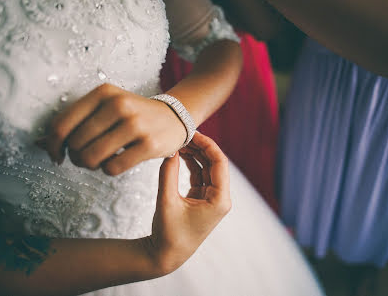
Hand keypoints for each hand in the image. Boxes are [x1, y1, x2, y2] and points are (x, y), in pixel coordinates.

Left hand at [42, 83, 186, 174]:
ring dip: (90, 165)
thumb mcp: (107, 105)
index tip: (56, 155)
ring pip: (92, 158)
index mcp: (104, 93)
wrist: (174, 116)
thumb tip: (42, 144)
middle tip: (85, 158)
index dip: (52, 144)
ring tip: (99, 161)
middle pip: (76, 144)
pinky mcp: (149, 145)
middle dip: (75, 157)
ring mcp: (135, 125)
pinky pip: (113, 168)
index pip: (62, 123)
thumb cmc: (134, 114)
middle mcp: (119, 106)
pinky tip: (116, 162)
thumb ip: (78, 120)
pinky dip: (109, 170)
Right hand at [143, 132, 230, 274]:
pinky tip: (180, 154)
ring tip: (180, 142)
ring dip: (195, 155)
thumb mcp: (166, 201)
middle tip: (183, 134)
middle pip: (214, 164)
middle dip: (200, 147)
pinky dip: (191, 165)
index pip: (219, 163)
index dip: (207, 145)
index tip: (192, 132)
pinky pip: (199, 176)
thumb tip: (170, 150)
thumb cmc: (168, 233)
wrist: (166, 255)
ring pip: (206, 169)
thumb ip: (168, 173)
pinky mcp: (203, 199)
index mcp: (220, 200)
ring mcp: (212, 198)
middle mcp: (220, 198)